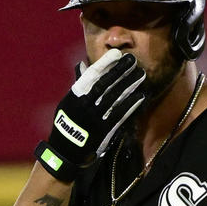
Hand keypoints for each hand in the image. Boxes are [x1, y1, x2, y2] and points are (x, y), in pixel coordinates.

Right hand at [35, 49, 146, 181]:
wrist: (65, 151)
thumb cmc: (67, 123)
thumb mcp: (68, 102)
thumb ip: (78, 84)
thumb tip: (82, 64)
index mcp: (74, 96)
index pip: (91, 76)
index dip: (105, 64)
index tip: (117, 55)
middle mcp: (84, 105)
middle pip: (106, 84)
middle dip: (120, 71)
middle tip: (133, 61)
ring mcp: (95, 118)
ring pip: (114, 98)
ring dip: (129, 85)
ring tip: (141, 75)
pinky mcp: (104, 131)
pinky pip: (120, 115)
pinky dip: (131, 105)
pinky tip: (141, 96)